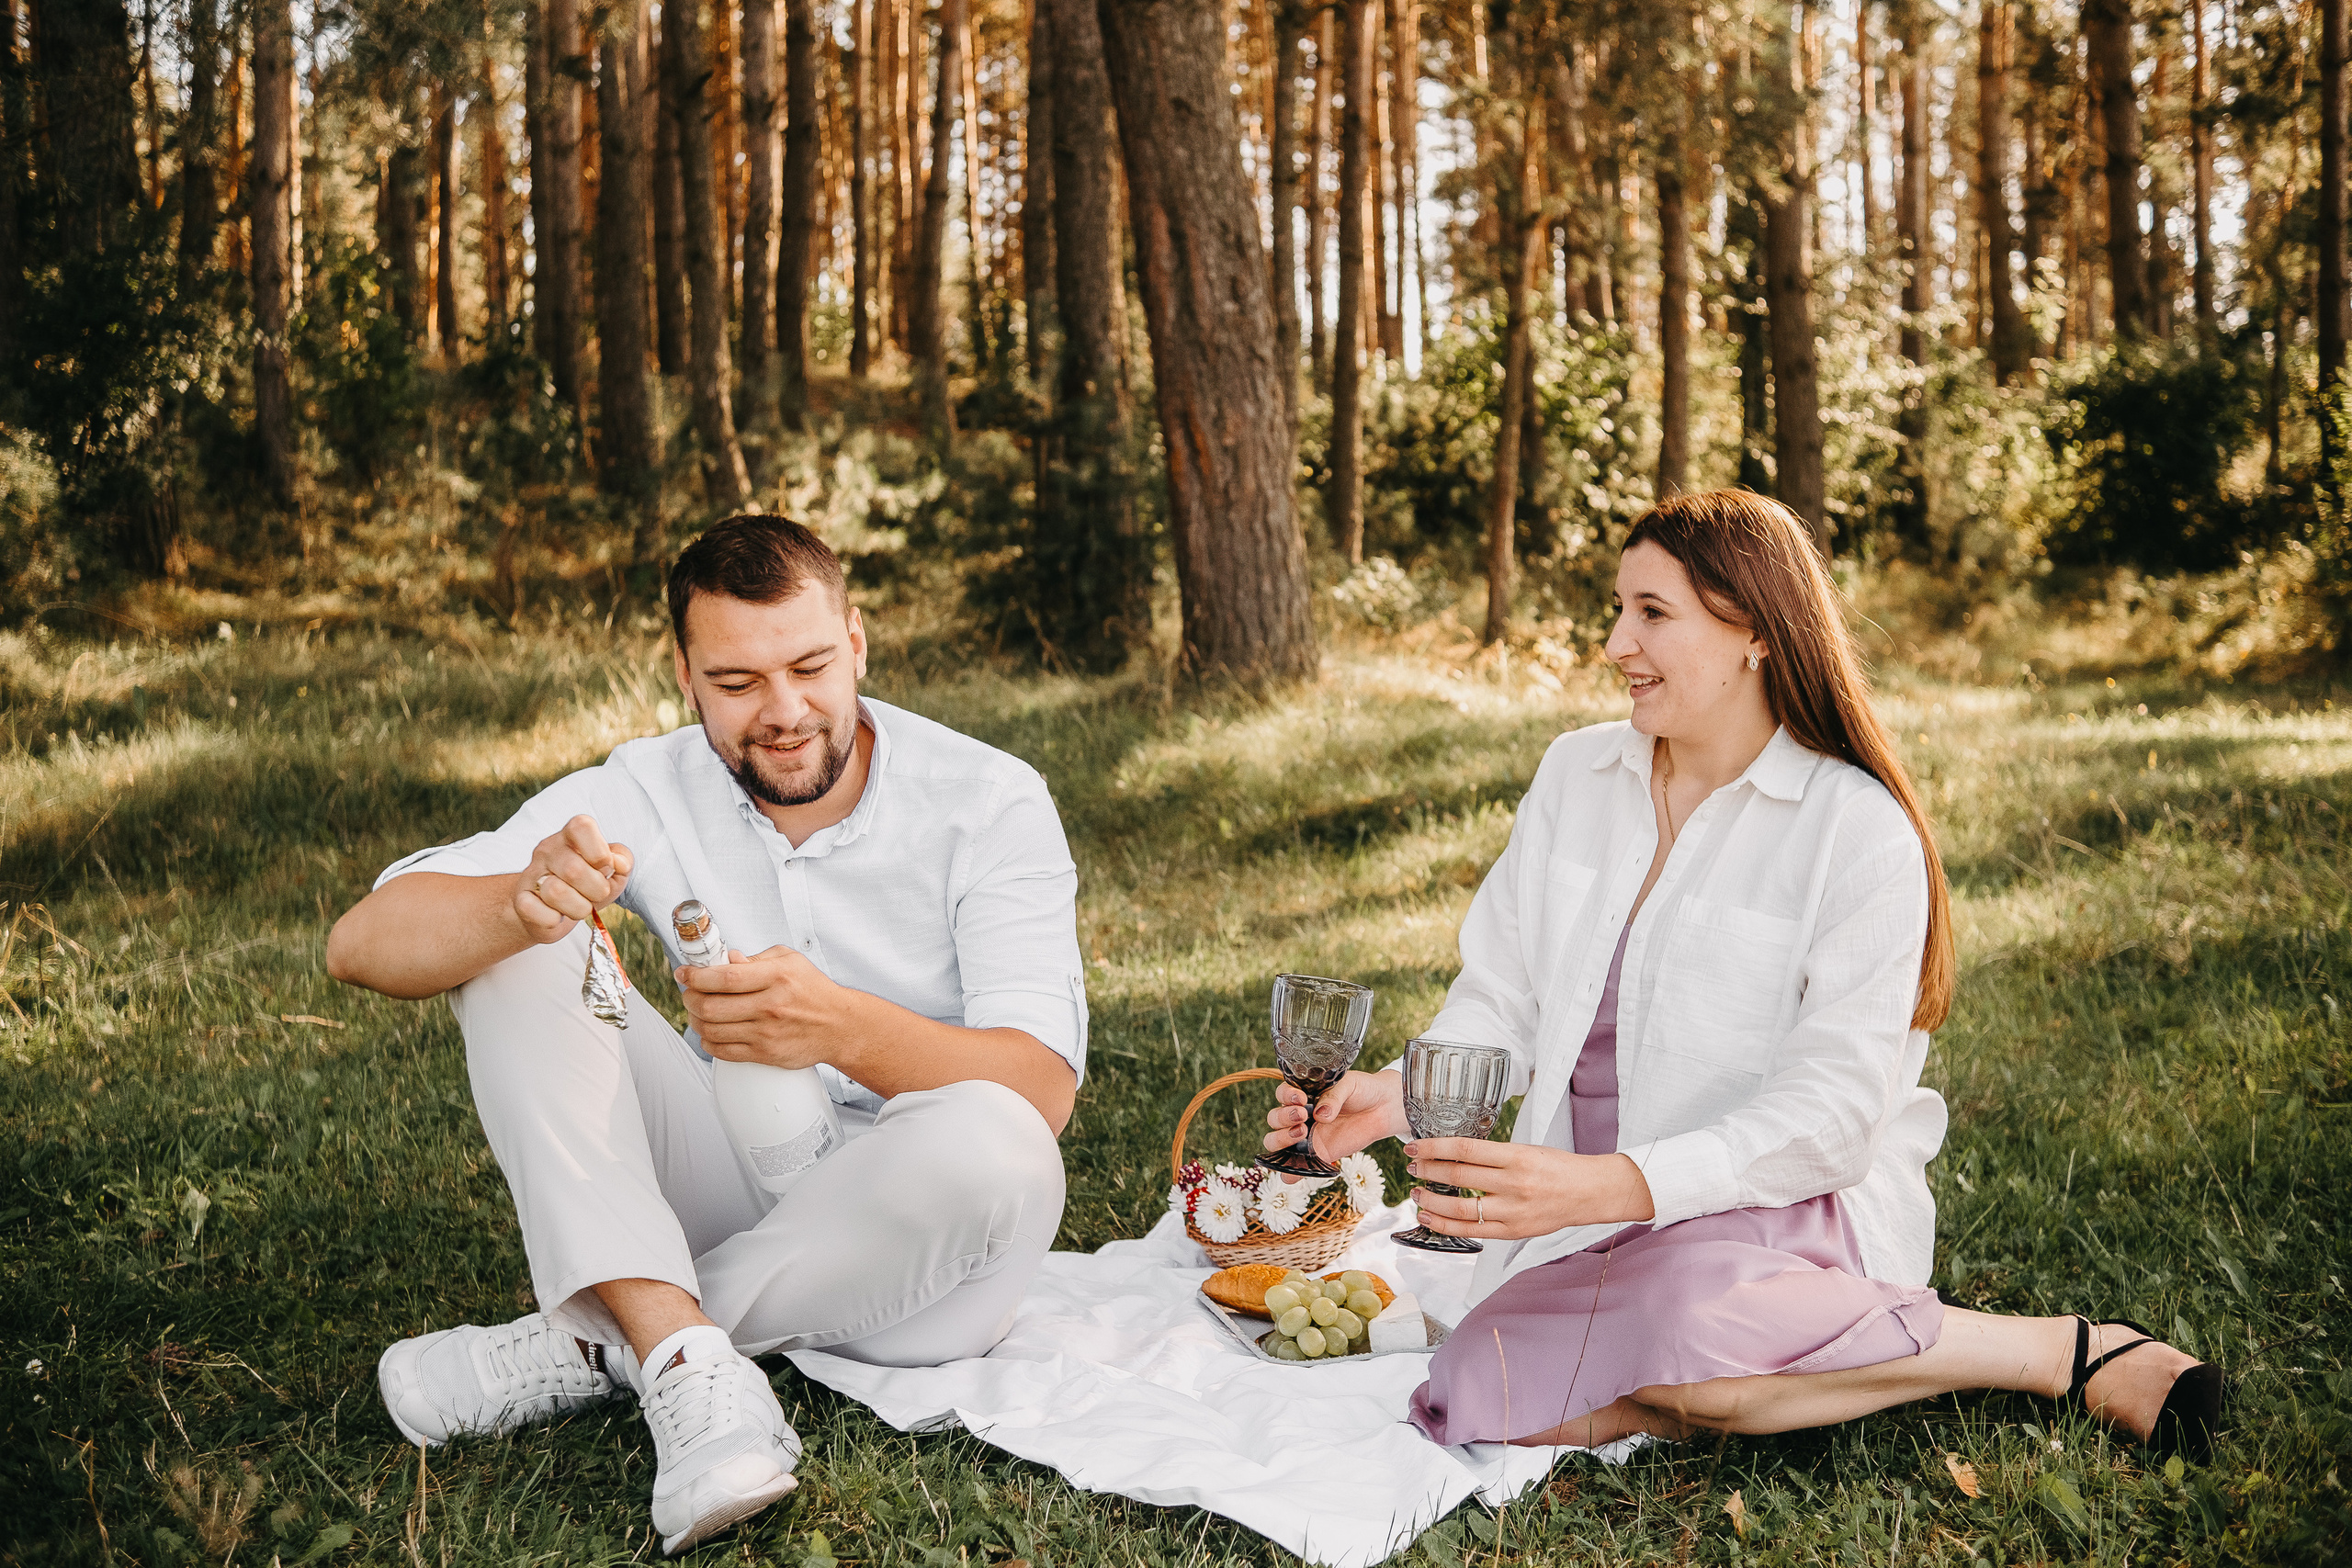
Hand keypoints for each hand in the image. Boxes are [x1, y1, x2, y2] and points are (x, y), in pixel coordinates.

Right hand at [513, 815, 633, 942]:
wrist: (554, 910)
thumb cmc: (588, 884)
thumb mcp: (613, 869)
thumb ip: (623, 860)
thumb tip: (619, 864)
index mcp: (571, 836)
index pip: (582, 826)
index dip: (600, 852)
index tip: (604, 867)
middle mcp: (548, 849)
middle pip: (574, 870)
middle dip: (596, 891)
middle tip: (595, 894)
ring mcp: (531, 873)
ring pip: (556, 893)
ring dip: (578, 908)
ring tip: (578, 905)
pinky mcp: (521, 900)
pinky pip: (542, 914)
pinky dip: (555, 920)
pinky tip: (557, 915)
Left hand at [677, 945, 847, 1069]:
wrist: (839, 1026)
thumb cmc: (814, 991)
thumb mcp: (790, 961)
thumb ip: (755, 958)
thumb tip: (726, 959)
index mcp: (776, 977)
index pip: (725, 977)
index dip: (696, 976)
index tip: (684, 973)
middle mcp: (770, 1005)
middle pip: (711, 1006)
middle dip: (690, 998)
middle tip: (690, 992)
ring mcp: (767, 1033)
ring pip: (712, 1030)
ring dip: (696, 1020)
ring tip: (698, 1012)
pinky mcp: (765, 1054)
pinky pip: (723, 1052)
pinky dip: (708, 1041)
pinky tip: (711, 1032)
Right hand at [1264, 1069, 1409, 1164]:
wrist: (1383, 1108)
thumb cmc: (1362, 1091)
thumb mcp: (1348, 1085)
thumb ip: (1333, 1097)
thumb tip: (1321, 1115)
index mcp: (1304, 1094)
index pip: (1282, 1095)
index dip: (1285, 1096)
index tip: (1301, 1098)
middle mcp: (1300, 1115)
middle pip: (1274, 1119)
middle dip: (1283, 1117)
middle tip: (1303, 1115)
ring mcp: (1306, 1136)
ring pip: (1276, 1141)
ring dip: (1280, 1139)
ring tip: (1302, 1133)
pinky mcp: (1317, 1154)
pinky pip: (1295, 1167)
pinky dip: (1288, 1172)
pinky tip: (1291, 1172)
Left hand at [1403, 1141, 1655, 1240]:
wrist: (1591, 1192)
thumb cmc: (1559, 1167)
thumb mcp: (1526, 1149)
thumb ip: (1493, 1155)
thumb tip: (1452, 1154)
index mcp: (1516, 1156)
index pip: (1464, 1149)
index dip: (1433, 1148)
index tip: (1414, 1146)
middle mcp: (1513, 1184)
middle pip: (1458, 1177)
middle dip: (1427, 1172)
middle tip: (1411, 1167)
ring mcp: (1513, 1211)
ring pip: (1460, 1209)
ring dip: (1432, 1202)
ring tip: (1417, 1195)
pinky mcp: (1514, 1231)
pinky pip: (1472, 1231)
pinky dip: (1447, 1226)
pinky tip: (1432, 1218)